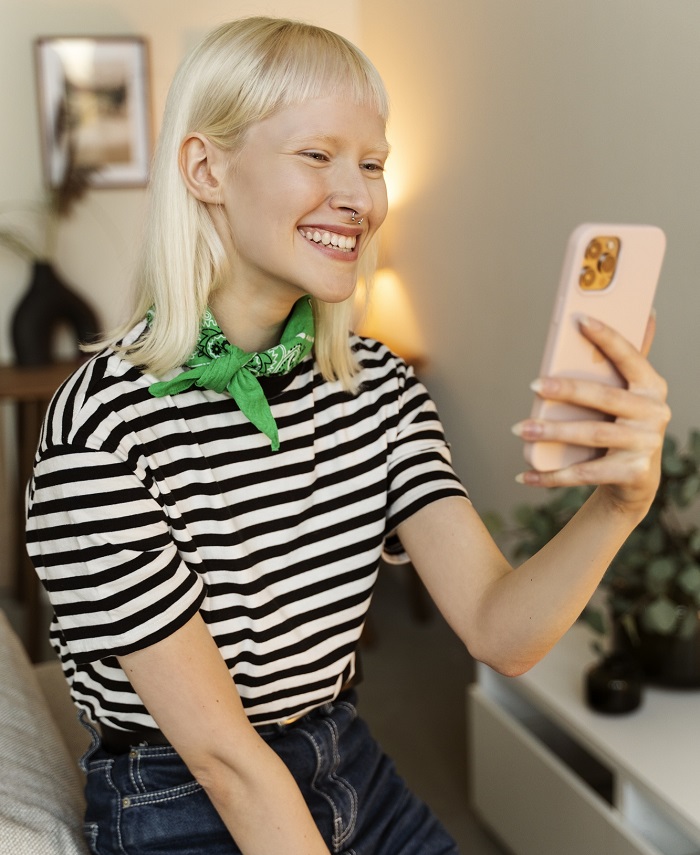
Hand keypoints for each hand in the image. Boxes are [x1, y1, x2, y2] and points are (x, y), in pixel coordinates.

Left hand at [513, 313, 669, 514]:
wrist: (636, 480)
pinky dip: (552, 475)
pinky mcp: (634, 474)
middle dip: (567, 391)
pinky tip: (525, 474)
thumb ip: (628, 362)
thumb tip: (647, 314)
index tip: (580, 318)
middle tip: (533, 386)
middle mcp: (655, 413)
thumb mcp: (627, 396)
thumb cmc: (622, 426)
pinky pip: (585, 473)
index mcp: (652, 386)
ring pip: (592, 435)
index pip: (629, 356)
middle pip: (604, 398)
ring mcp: (646, 445)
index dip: (607, 337)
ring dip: (552, 432)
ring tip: (520, 428)